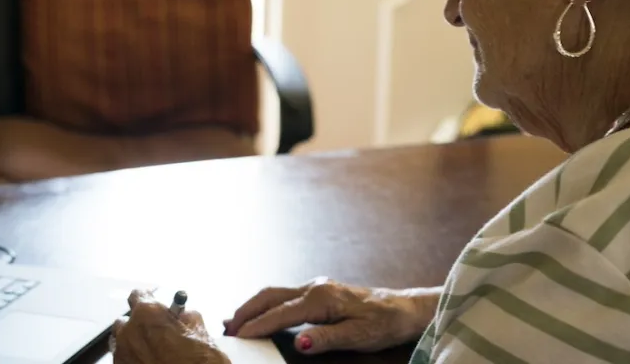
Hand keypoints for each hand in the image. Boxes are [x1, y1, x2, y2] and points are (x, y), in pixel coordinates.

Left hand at [110, 290, 230, 363]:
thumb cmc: (199, 363)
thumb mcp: (203, 336)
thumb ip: (189, 319)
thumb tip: (184, 316)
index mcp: (148, 314)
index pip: (139, 295)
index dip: (148, 298)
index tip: (156, 305)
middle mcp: (129, 331)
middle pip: (126, 320)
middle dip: (139, 324)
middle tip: (157, 333)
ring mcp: (121, 354)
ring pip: (120, 341)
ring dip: (132, 342)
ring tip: (151, 351)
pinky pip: (122, 359)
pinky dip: (132, 359)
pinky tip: (148, 363)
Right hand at [224, 277, 438, 355]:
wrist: (403, 309)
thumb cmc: (384, 323)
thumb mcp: (359, 336)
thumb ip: (327, 339)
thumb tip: (301, 343)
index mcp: (321, 298)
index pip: (280, 313)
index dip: (257, 326)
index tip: (237, 337)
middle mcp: (314, 287)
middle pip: (269, 296)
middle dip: (245, 311)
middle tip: (226, 330)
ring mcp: (315, 286)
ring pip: (274, 293)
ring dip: (252, 306)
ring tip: (233, 322)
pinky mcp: (318, 290)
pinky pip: (284, 295)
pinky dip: (265, 304)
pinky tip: (259, 314)